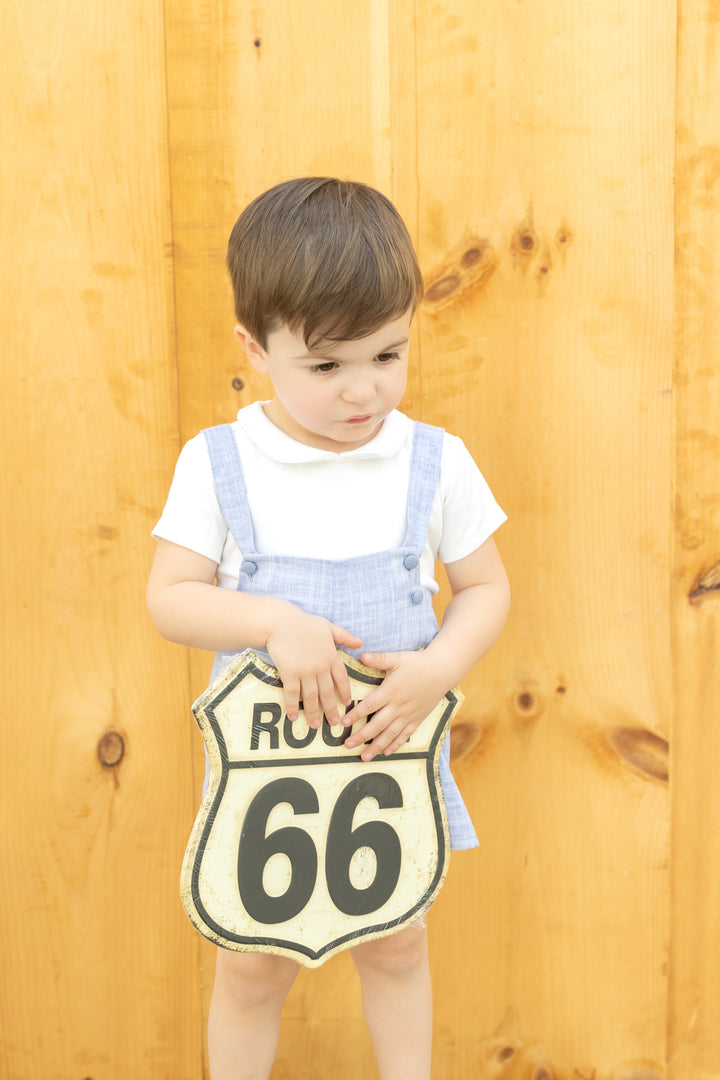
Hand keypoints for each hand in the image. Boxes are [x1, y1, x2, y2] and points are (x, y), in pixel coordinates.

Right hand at [266, 612, 361, 727]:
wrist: (281, 622)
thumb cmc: (304, 623)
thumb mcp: (328, 626)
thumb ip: (344, 636)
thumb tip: (361, 642)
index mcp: (331, 656)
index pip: (342, 679)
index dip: (344, 692)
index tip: (347, 703)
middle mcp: (321, 667)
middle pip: (328, 692)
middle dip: (331, 709)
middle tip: (334, 723)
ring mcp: (305, 672)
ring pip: (312, 697)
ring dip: (313, 713)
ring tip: (315, 725)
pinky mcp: (290, 674)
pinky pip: (293, 694)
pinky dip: (293, 706)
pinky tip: (293, 716)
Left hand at [342, 651, 446, 761]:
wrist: (441, 672)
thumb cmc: (418, 663)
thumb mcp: (397, 658)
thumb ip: (379, 659)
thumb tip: (362, 655)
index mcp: (390, 691)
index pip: (370, 705)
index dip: (356, 714)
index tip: (344, 722)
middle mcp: (398, 706)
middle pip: (377, 725)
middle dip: (361, 736)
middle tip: (347, 745)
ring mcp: (408, 715)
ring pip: (390, 734)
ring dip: (375, 746)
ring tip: (364, 756)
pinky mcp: (417, 719)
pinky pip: (404, 735)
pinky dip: (395, 745)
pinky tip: (386, 752)